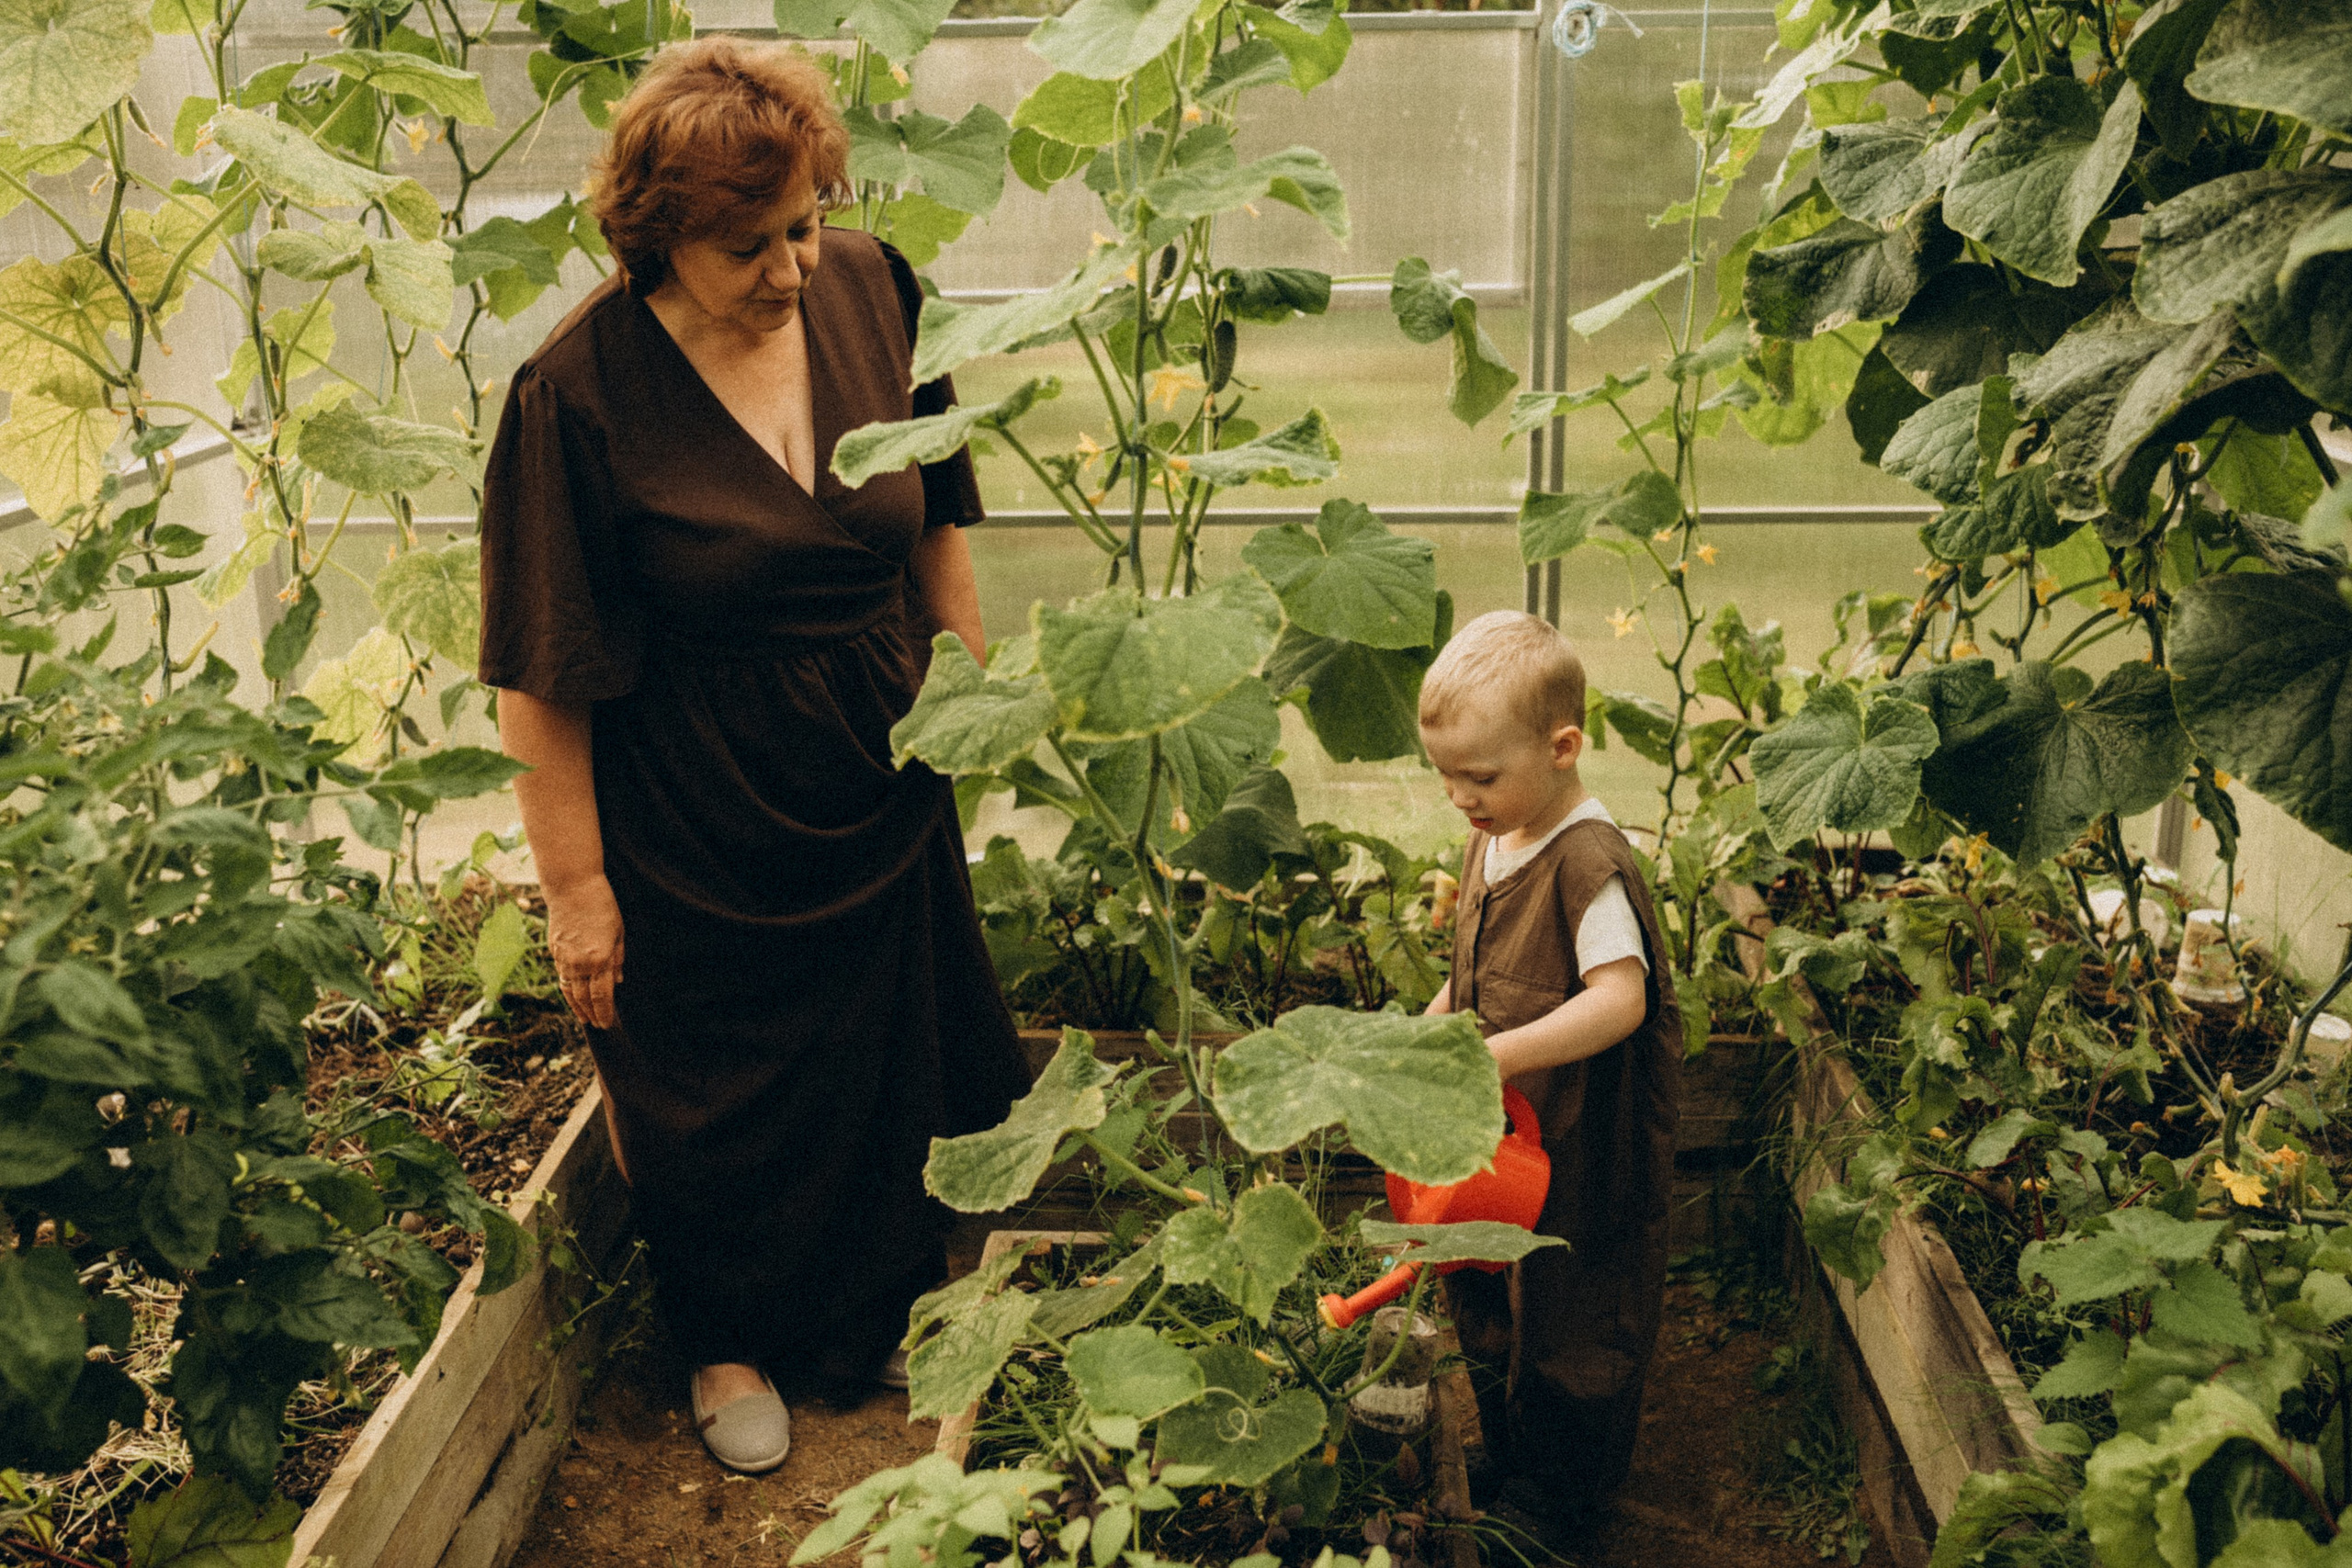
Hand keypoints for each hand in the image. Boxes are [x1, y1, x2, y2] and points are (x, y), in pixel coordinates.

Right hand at [545, 873, 623, 1029]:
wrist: (572, 888)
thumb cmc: (601, 906)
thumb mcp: (619, 932)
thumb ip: (618, 959)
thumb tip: (617, 981)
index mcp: (600, 958)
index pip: (602, 995)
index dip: (604, 1012)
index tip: (608, 1023)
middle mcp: (580, 963)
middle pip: (585, 998)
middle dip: (592, 1014)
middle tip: (598, 1025)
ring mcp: (564, 958)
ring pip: (570, 990)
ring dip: (577, 1007)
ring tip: (584, 1018)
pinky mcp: (554, 951)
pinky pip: (561, 977)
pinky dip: (568, 990)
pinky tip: (573, 996)